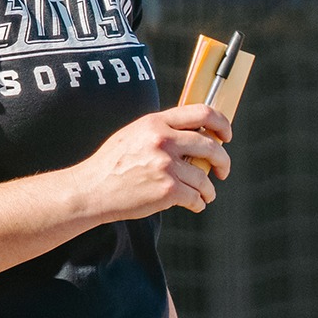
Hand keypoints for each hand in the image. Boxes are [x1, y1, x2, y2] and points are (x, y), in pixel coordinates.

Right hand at [74, 104, 232, 219]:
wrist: (91, 190)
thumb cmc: (112, 164)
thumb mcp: (135, 134)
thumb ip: (162, 130)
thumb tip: (195, 133)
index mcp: (156, 122)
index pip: (202, 112)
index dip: (221, 123)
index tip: (226, 135)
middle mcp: (163, 140)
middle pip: (211, 146)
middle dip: (223, 161)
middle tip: (222, 170)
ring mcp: (166, 165)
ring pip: (204, 177)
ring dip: (209, 189)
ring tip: (206, 194)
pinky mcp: (167, 190)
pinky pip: (196, 197)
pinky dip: (199, 203)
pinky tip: (195, 204)